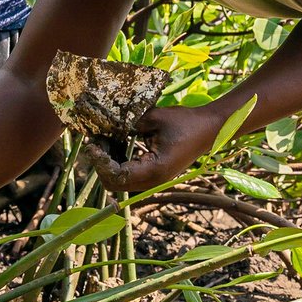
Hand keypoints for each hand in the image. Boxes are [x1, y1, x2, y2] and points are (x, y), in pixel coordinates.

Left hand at [85, 104, 223, 192]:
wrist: (209, 128)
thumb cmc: (186, 122)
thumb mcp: (155, 117)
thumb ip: (130, 122)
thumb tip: (105, 122)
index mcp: (154, 170)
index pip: (117, 176)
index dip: (100, 162)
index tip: (92, 145)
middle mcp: (153, 180)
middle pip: (115, 184)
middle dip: (101, 165)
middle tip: (95, 143)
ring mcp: (154, 179)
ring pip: (121, 181)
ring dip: (109, 164)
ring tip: (103, 140)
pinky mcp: (154, 173)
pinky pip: (129, 173)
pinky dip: (119, 161)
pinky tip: (116, 142)